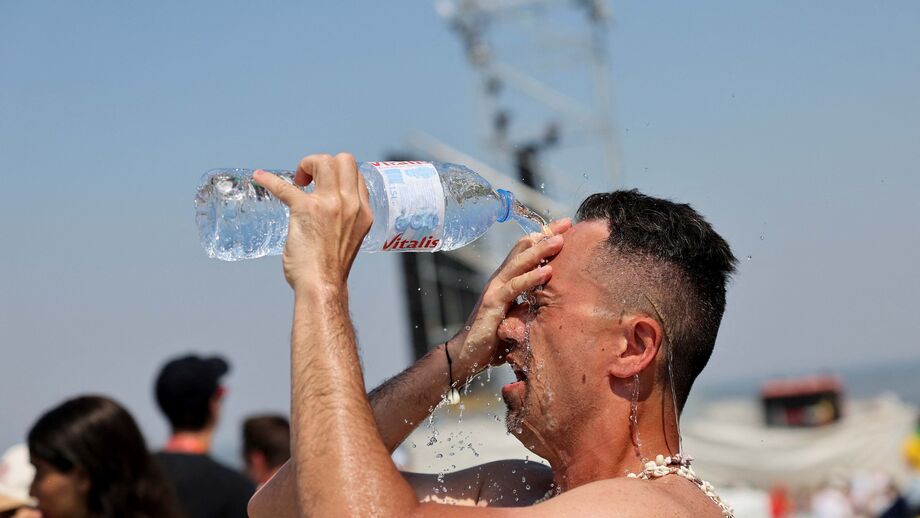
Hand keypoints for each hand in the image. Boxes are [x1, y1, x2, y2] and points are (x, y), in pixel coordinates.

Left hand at [253, 153, 371, 289]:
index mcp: (362, 211)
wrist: (322, 285)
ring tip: (297, 181)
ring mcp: (329, 204)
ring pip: (323, 161)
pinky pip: (285, 186)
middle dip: (324, 163)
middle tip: (309, 180)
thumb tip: (327, 213)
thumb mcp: (351, 238)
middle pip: (343, 160)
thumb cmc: (331, 269)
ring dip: (307, 165)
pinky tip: (260, 178)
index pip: (356, 175)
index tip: (325, 183)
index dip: (339, 175)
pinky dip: (269, 180)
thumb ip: (344, 220)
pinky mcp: (306, 209)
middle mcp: (350, 203)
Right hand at [449, 218, 571, 375]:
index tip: (565, 226)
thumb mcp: (517, 317)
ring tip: (560, 241)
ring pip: (519, 263)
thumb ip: (529, 305)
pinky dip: (531, 278)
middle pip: (523, 249)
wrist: (467, 355)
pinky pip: (515, 287)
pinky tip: (547, 271)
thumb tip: (552, 302)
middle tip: (566, 223)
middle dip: (545, 235)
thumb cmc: (493, 338)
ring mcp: (495, 289)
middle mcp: (500, 279)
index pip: (526, 252)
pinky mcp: (493, 303)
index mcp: (507, 280)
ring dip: (541, 251)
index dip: (543, 237)